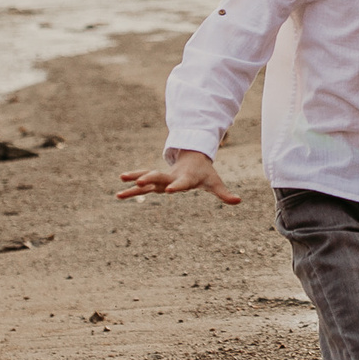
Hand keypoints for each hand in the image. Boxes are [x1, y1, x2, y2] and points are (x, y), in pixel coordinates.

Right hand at [116, 148, 241, 203]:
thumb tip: (239, 201)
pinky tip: (119, 193)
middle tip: (139, 183)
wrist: (193, 158)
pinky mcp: (156, 181)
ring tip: (120, 186)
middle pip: (159, 177)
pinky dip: (131, 186)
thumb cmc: (204, 174)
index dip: (176, 186)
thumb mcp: (214, 183)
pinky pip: (142, 183)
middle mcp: (171, 177)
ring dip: (134, 181)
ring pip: (146, 179)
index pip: (181, 183)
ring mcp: (162, 178)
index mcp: (185, 178)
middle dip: (149, 179)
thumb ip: (224, 193)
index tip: (169, 190)